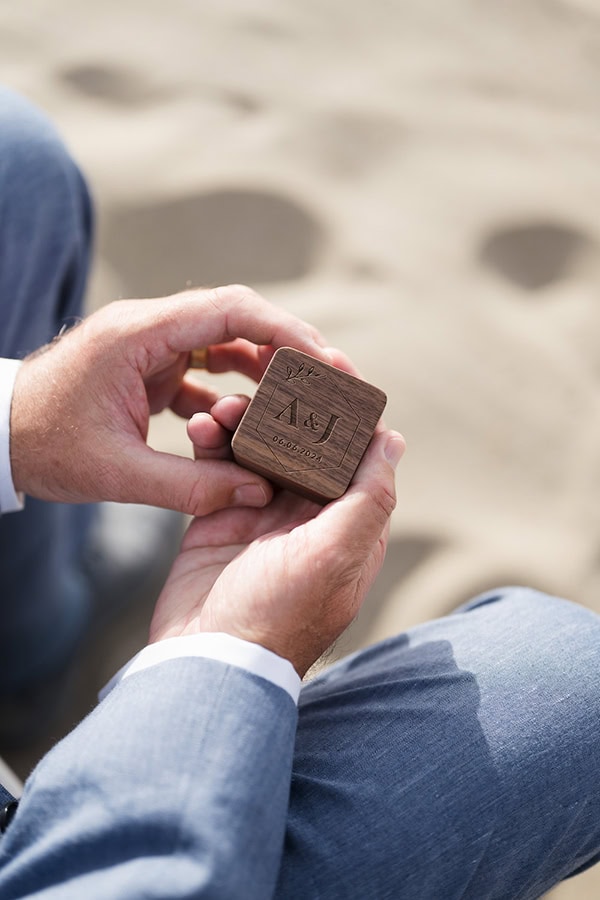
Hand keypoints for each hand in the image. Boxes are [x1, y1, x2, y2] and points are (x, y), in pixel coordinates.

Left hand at [9, 284, 329, 516]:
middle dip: (288, 346)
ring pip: (225, 340)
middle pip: (237, 317)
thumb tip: (257, 492)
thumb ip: (190, 485)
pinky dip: (233, 388)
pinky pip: (205, 366)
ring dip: (264, 367)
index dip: (286, 331)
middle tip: (332, 381)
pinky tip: (253, 420)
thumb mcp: (116, 473)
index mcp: (139, 335)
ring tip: (303, 401)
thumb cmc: (43, 446)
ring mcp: (150, 345)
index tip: (325, 361)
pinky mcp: (149, 367)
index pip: (230, 310)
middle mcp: (150, 328)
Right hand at [149, 393, 404, 675]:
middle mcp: (307, 518)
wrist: (206, 658)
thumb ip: (368, 496)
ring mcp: (260, 516)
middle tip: (267, 371)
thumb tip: (394, 440)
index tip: (330, 366)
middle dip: (285, 408)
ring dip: (243, 421)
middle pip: (303, 444)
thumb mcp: (335, 554)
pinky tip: (200, 426)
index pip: (355, 455)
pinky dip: (211, 443)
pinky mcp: (219, 517)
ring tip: (223, 406)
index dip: (346, 412)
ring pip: (258, 449)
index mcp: (346, 526)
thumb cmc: (277, 613)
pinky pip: (218, 466)